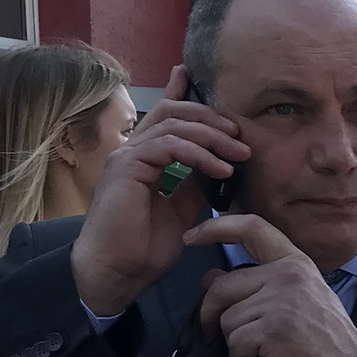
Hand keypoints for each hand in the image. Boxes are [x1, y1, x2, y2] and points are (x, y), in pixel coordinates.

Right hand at [70, 67, 250, 317]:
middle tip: (239, 135)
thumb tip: (217, 170)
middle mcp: (132, 150)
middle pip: (173, 112)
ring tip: (239, 154)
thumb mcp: (181, 212)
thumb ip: (194, 187)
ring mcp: (127, 156)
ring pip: (174, 125)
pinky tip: (221, 170)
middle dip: (210, 117)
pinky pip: (169, 146)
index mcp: (143, 157)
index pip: (165, 116)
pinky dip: (199, 154)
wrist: (117, 273)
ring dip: (212, 136)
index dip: (182, 93)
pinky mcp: (127, 167)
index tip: (204, 83)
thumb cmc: (143, 248)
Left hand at [189, 214, 356, 356]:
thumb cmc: (323, 336)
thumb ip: (256, 284)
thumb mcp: (294, 299)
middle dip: (209, 315)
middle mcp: (288, 274)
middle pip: (222, 287)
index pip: (252, 228)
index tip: (191, 237)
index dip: (216, 228)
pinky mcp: (274, 329)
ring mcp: (281, 301)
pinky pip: (235, 344)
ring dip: (235, 343)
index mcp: (294, 262)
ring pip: (226, 320)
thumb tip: (209, 278)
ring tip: (260, 352)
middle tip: (212, 334)